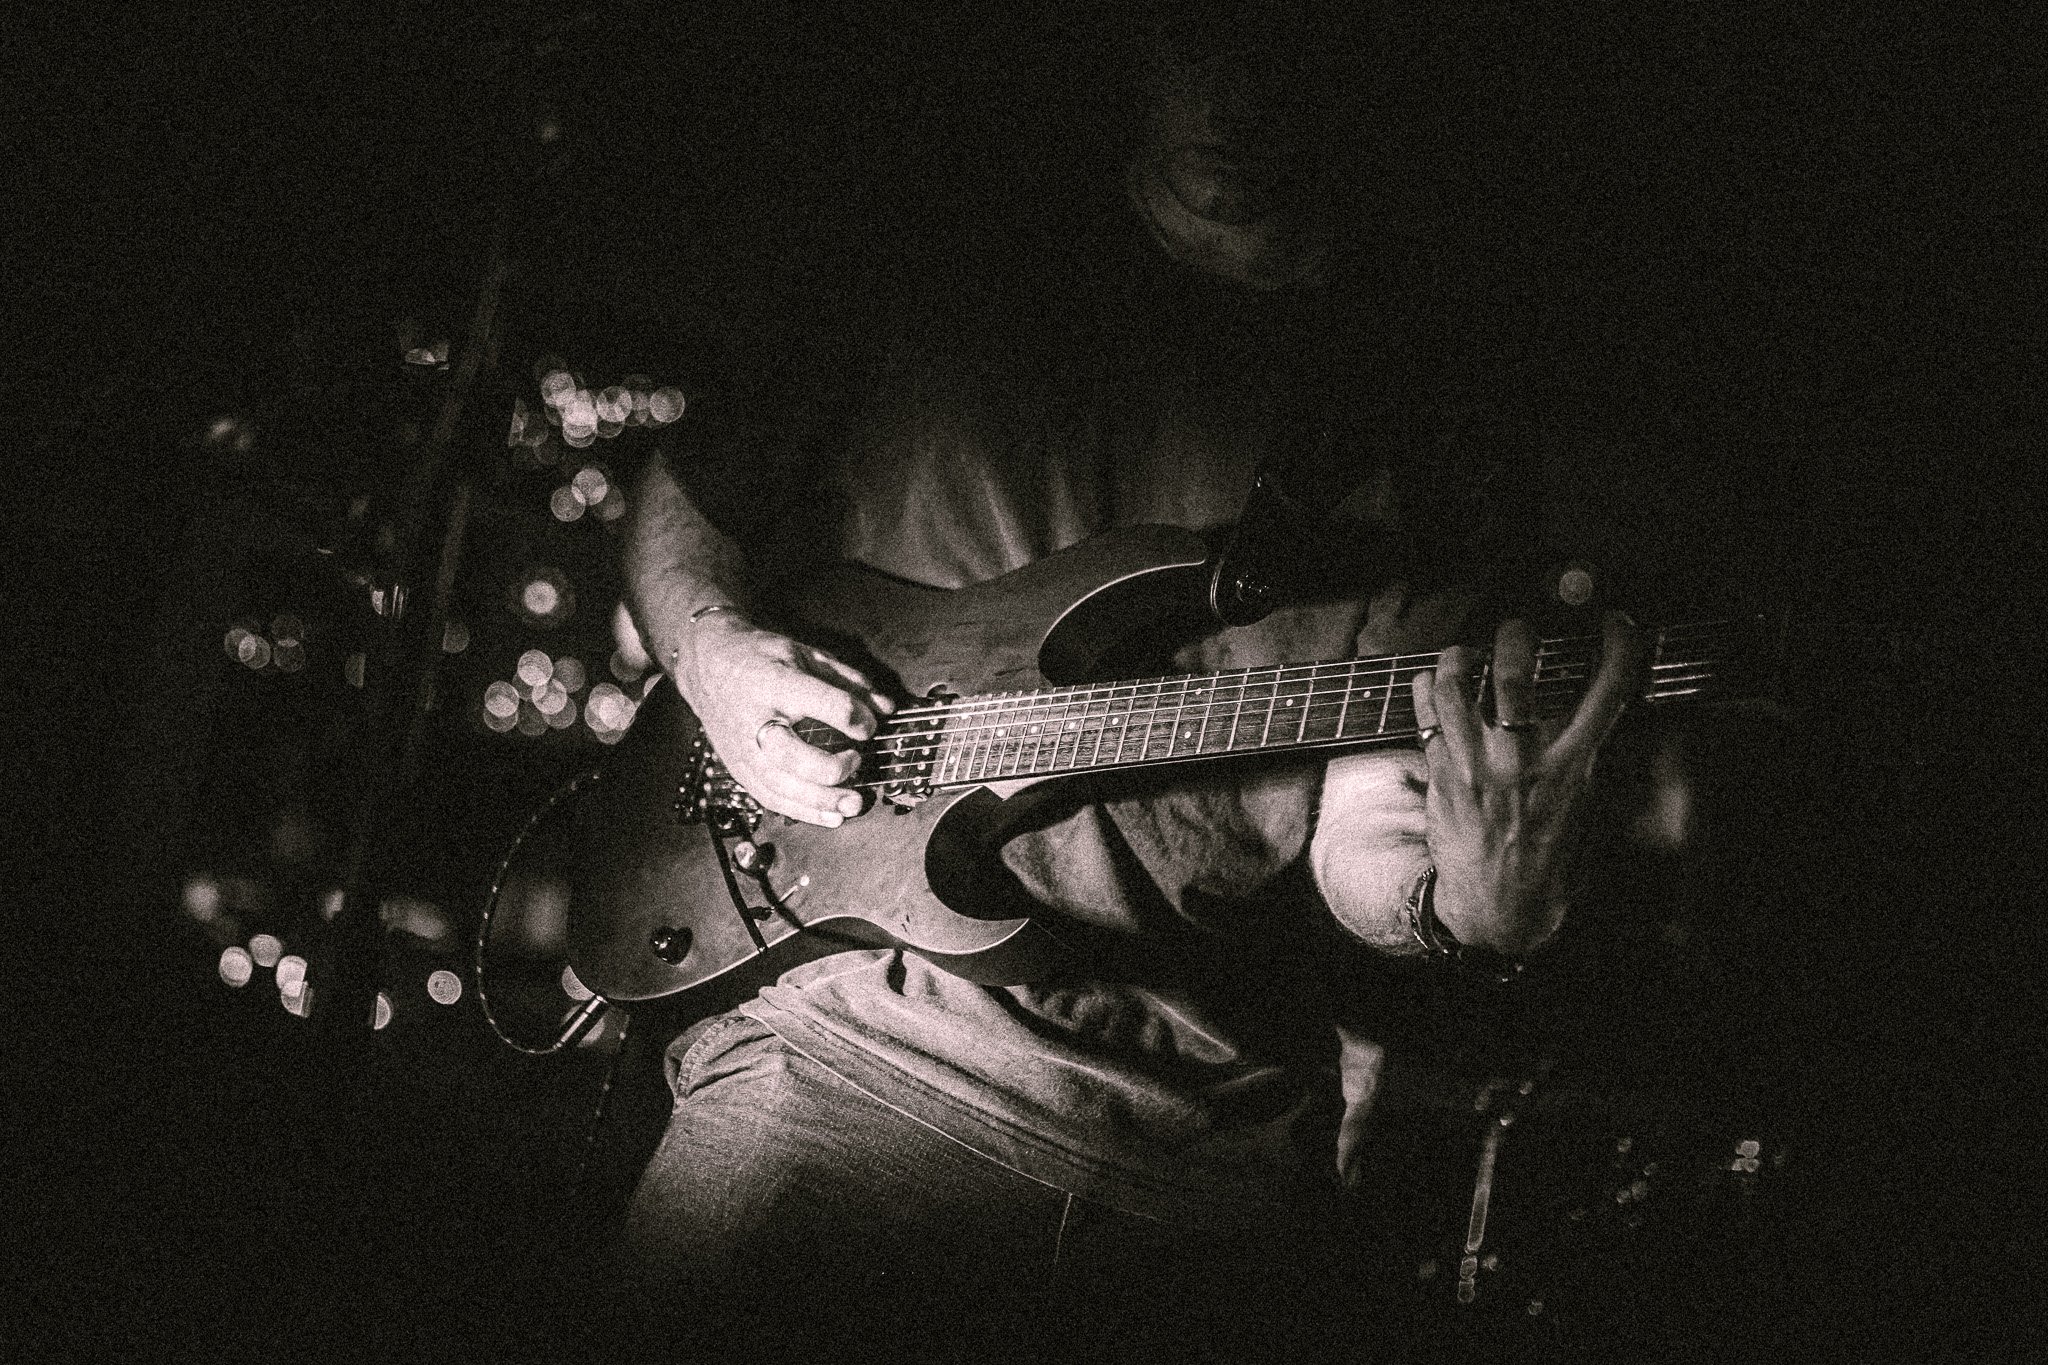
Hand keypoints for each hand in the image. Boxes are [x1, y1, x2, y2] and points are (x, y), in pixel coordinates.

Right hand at [675, 613, 894, 826]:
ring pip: (781, 785)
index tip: (869, 725)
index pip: (818, 702)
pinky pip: (770, 798)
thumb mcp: (804, 654)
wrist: (706, 664)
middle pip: (792, 754)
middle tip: (857, 761)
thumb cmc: (758, 657)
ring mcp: (742, 748)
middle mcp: (754, 718)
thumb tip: (885, 707)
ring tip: (853, 804)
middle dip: (832, 767)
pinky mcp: (738, 767)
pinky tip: (830, 816)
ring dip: (822, 800)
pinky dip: (803, 812)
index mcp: (772, 682)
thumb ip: (847, 680)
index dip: (852, 717)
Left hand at [1409, 612, 1644, 953]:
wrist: (1499, 905)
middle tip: (1518, 631)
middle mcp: (1521, 765)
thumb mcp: (1582, 803)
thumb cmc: (1547, 852)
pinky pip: (1425, 717)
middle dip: (1516, 639)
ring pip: (1455, 691)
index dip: (1619, 648)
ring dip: (1460, 658)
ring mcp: (1475, 770)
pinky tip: (1435, 681)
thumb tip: (1584, 699)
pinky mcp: (1441, 777)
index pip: (1606, 694)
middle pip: (1514, 680)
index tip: (1617, 624)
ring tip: (1466, 654)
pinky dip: (1427, 688)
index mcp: (1571, 769)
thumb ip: (1583, 750)